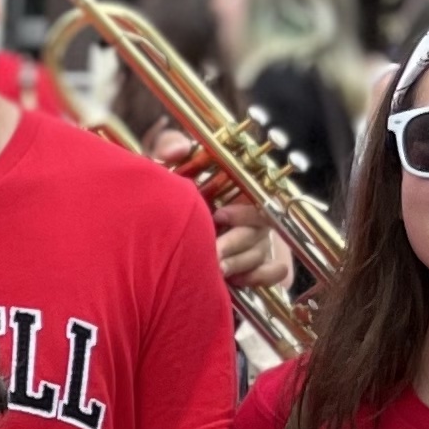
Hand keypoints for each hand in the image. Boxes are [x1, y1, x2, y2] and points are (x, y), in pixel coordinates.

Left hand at [147, 127, 297, 291]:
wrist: (153, 235)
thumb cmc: (163, 196)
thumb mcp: (162, 169)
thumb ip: (167, 149)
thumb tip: (179, 148)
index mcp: (233, 190)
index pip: (257, 196)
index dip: (243, 209)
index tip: (219, 215)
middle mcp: (249, 216)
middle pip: (260, 229)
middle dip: (237, 241)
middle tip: (214, 251)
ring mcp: (255, 241)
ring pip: (262, 252)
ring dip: (240, 262)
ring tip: (216, 268)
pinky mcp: (256, 265)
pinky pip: (275, 272)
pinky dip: (260, 276)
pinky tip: (236, 280)